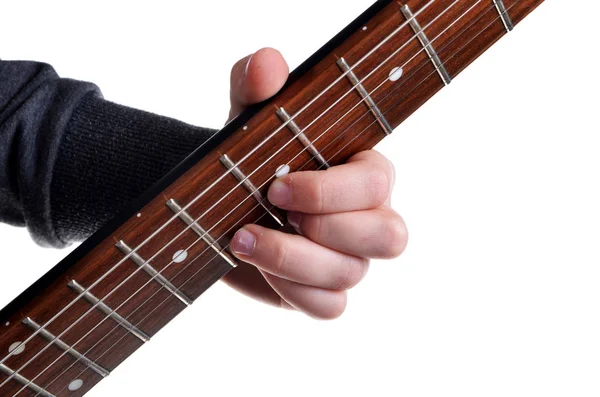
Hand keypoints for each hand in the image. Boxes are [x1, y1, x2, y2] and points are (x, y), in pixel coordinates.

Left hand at [222, 48, 407, 318]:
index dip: (331, 191)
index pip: (379, 183)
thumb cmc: (249, 157)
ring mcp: (350, 259)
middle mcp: (369, 218)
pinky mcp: (324, 291)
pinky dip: (294, 292)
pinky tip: (259, 267)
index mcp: (364, 171)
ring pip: (354, 274)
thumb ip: (257, 86)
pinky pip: (330, 307)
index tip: (276, 185)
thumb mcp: (247, 118)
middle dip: (326, 227)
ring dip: (294, 260)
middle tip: (270, 209)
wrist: (223, 204)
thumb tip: (268, 62)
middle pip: (390, 237)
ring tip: (242, 239)